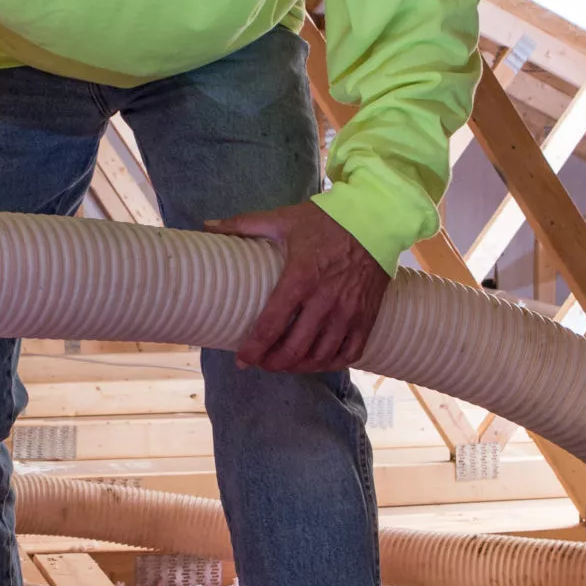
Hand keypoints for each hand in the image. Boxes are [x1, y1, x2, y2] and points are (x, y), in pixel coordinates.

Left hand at [206, 200, 389, 373]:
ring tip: (284, 364)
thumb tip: (207, 225)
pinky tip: (317, 362)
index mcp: (300, 278)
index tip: (241, 360)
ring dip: (299, 366)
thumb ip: (244, 224)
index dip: (253, 348)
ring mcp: (348, 312)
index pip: (271, 324)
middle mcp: (325, 301)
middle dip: (273, 362)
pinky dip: (331, 364)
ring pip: (321, 356)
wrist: (378, 218)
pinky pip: (349, 353)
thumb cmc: (328, 219)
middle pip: (295, 348)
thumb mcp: (284, 219)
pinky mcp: (367, 317)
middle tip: (260, 363)